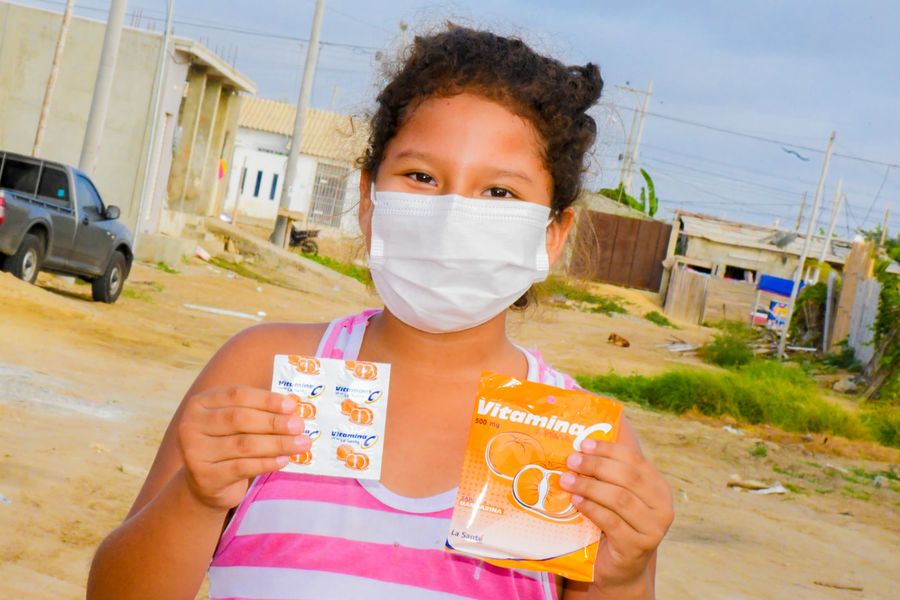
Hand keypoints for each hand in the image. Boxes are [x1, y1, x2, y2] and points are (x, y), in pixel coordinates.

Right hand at [177, 386, 309, 509]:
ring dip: (277, 443)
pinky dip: (267, 463)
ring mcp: (195, 452)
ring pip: (244, 444)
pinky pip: (242, 467)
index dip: (266, 399)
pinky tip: (284, 460)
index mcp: (200, 403)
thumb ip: (258, 411)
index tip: (292, 406)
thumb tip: (292, 407)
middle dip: (274, 422)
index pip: (237, 395)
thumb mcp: (235, 423)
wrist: (205, 483)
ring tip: (301, 444)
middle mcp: (191, 425)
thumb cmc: (227, 443)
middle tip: (299, 426)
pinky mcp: (205, 477)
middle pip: (239, 419)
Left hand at [559, 439, 672, 590]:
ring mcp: (653, 529)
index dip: (608, 449)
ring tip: (567, 480)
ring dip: (590, 486)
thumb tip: (582, 441)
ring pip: (620, 499)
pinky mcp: (637, 547)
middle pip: (628, 477)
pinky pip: (612, 522)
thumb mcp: (615, 494)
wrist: (619, 567)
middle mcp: (663, 507)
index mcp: (658, 487)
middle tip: (571, 461)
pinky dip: (591, 508)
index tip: (583, 444)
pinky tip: (576, 501)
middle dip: (596, 466)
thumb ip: (608, 472)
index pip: (634, 460)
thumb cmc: (614, 523)